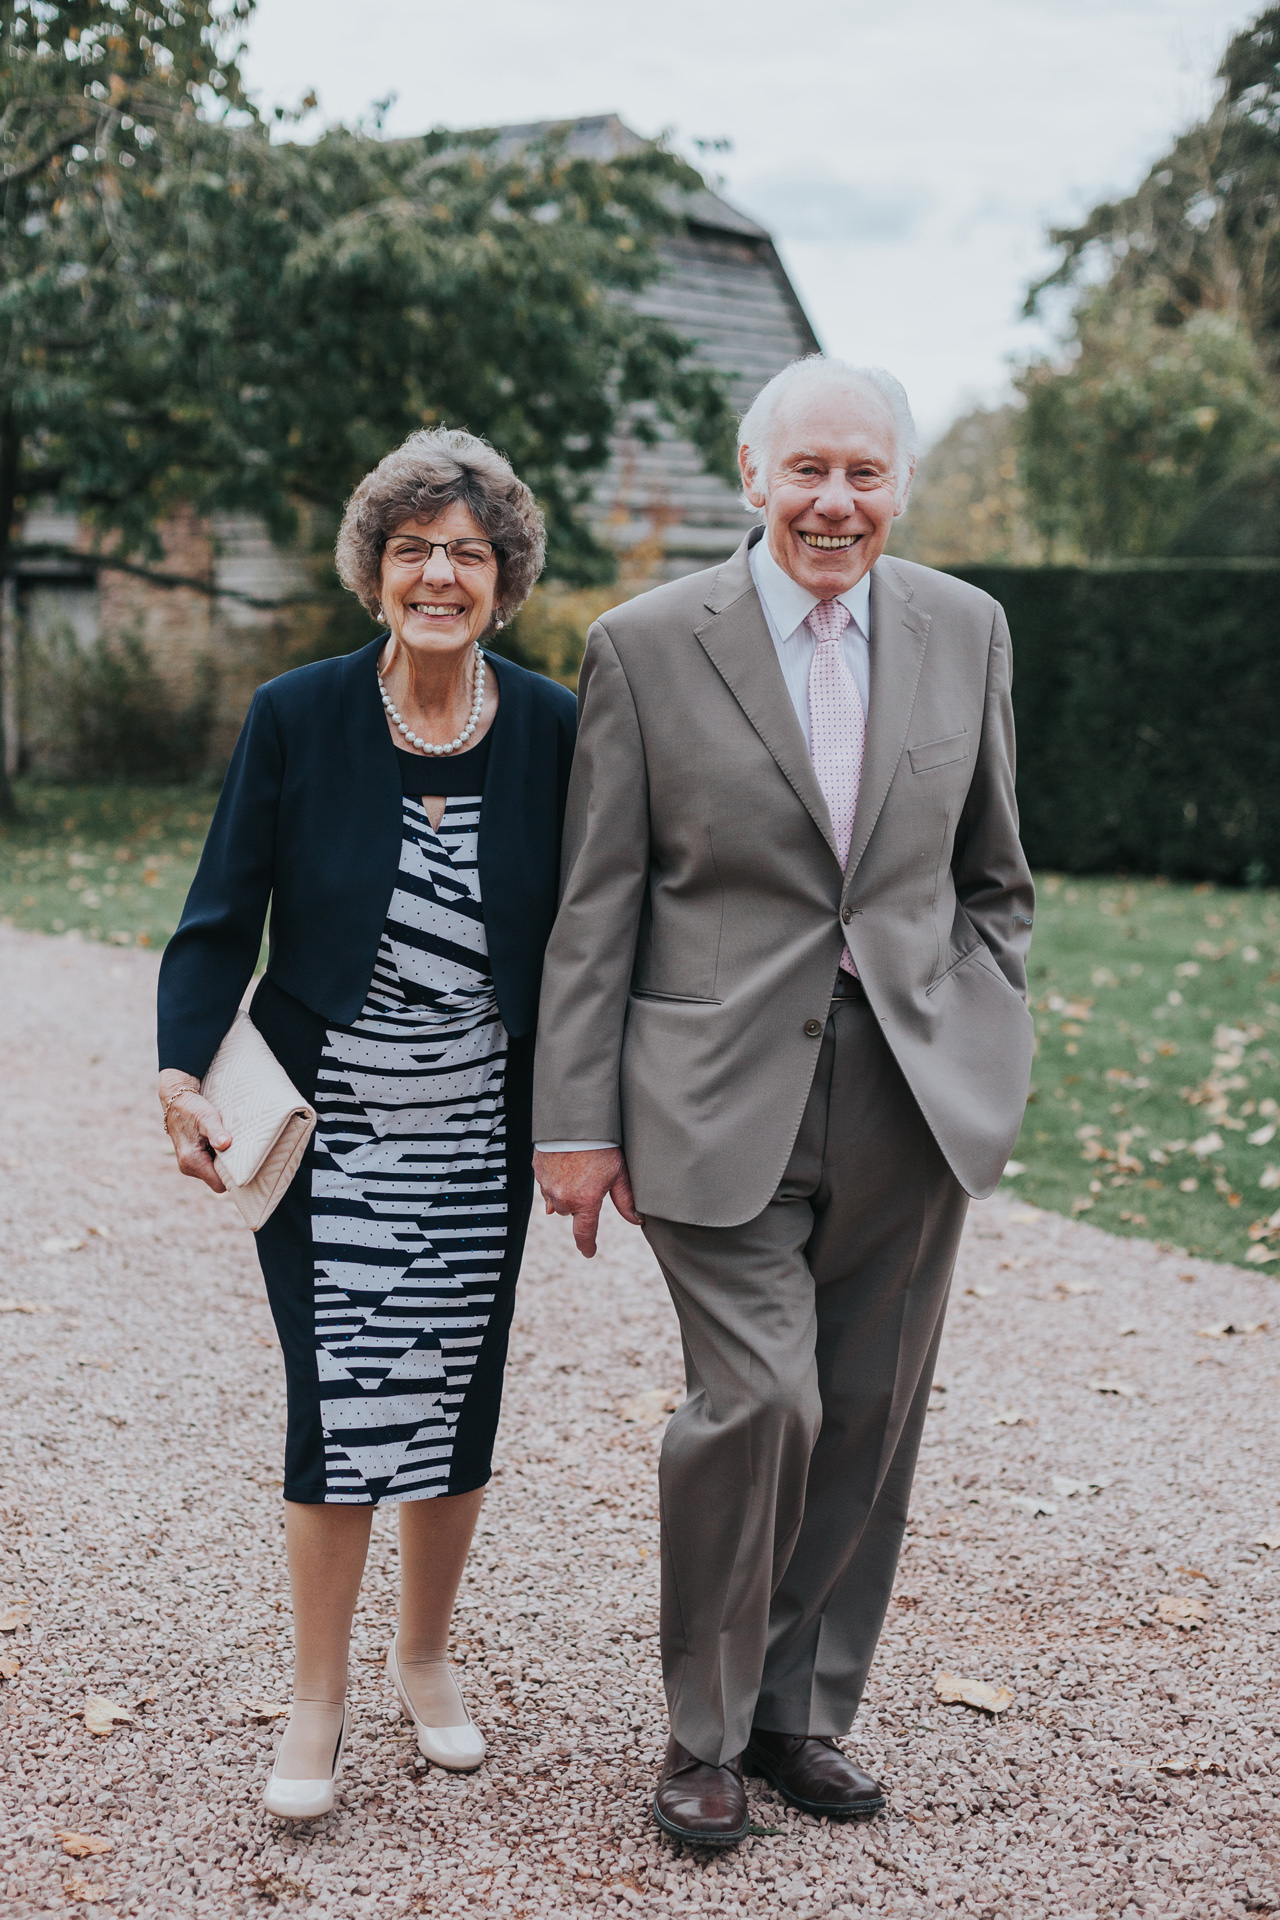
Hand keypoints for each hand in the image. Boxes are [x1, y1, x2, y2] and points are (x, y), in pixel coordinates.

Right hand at [159, 1070, 231, 1194]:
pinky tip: (222, 1146)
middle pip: (217, 1181)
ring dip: (223, 1163)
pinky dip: (217, 1158)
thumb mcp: (207, 1117)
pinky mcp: (191, 1160)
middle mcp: (188, 1167)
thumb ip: (216, 1132)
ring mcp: (188, 1165)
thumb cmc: (193, 1109)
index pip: (219, 1185)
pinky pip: (209, 1166)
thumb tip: (225, 1144)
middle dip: (229, 1171)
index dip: (232, 1178)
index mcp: (192, 1161)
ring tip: (231, 1147)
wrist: (176, 1102)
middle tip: (242, 1155)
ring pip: (214, 1173)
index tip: (245, 1166)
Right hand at [532, 1147, 641, 1258]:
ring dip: (564, 1192)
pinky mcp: (537, 1172)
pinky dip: (553, 1180)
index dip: (587, 1245)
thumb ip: (626, 1200)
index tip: (589, 1251)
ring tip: (576, 1172)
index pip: (584, 1233)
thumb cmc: (601, 1145)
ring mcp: (547, 1185)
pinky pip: (544, 1184)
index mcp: (585, 1202)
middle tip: (588, 1183)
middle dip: (577, 1204)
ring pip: (554, 1200)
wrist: (574, 1120)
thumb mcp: (619, 1173)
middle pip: (569, 1212)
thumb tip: (637, 1220)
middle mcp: (563, 1198)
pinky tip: (563, 1167)